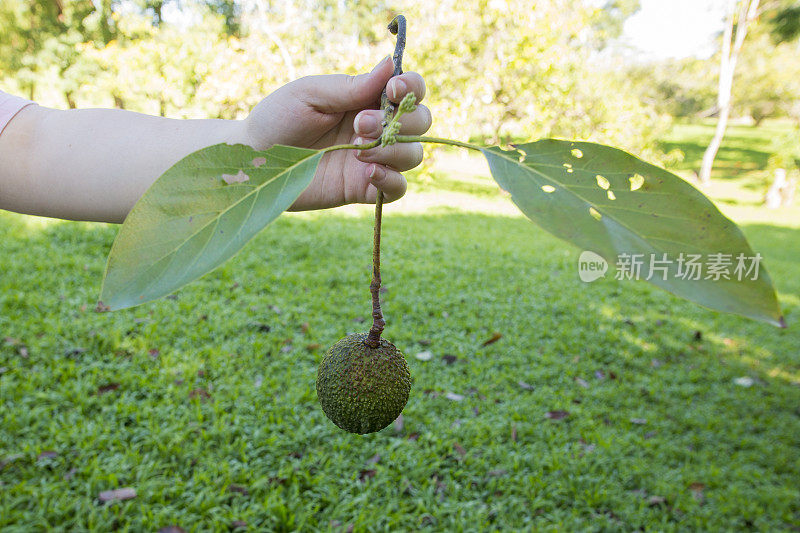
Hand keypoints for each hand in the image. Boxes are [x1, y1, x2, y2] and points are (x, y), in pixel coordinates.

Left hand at [243, 56, 431, 209]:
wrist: (255, 160)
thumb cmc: (279, 119)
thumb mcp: (311, 94)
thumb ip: (351, 86)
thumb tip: (389, 65)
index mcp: (367, 100)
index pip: (411, 91)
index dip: (412, 89)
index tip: (391, 90)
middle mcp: (377, 129)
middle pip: (421, 123)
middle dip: (400, 122)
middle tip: (359, 125)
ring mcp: (374, 159)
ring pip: (414, 155)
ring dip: (393, 149)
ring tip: (357, 149)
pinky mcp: (364, 188)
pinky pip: (398, 188)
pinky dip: (391, 179)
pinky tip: (368, 172)